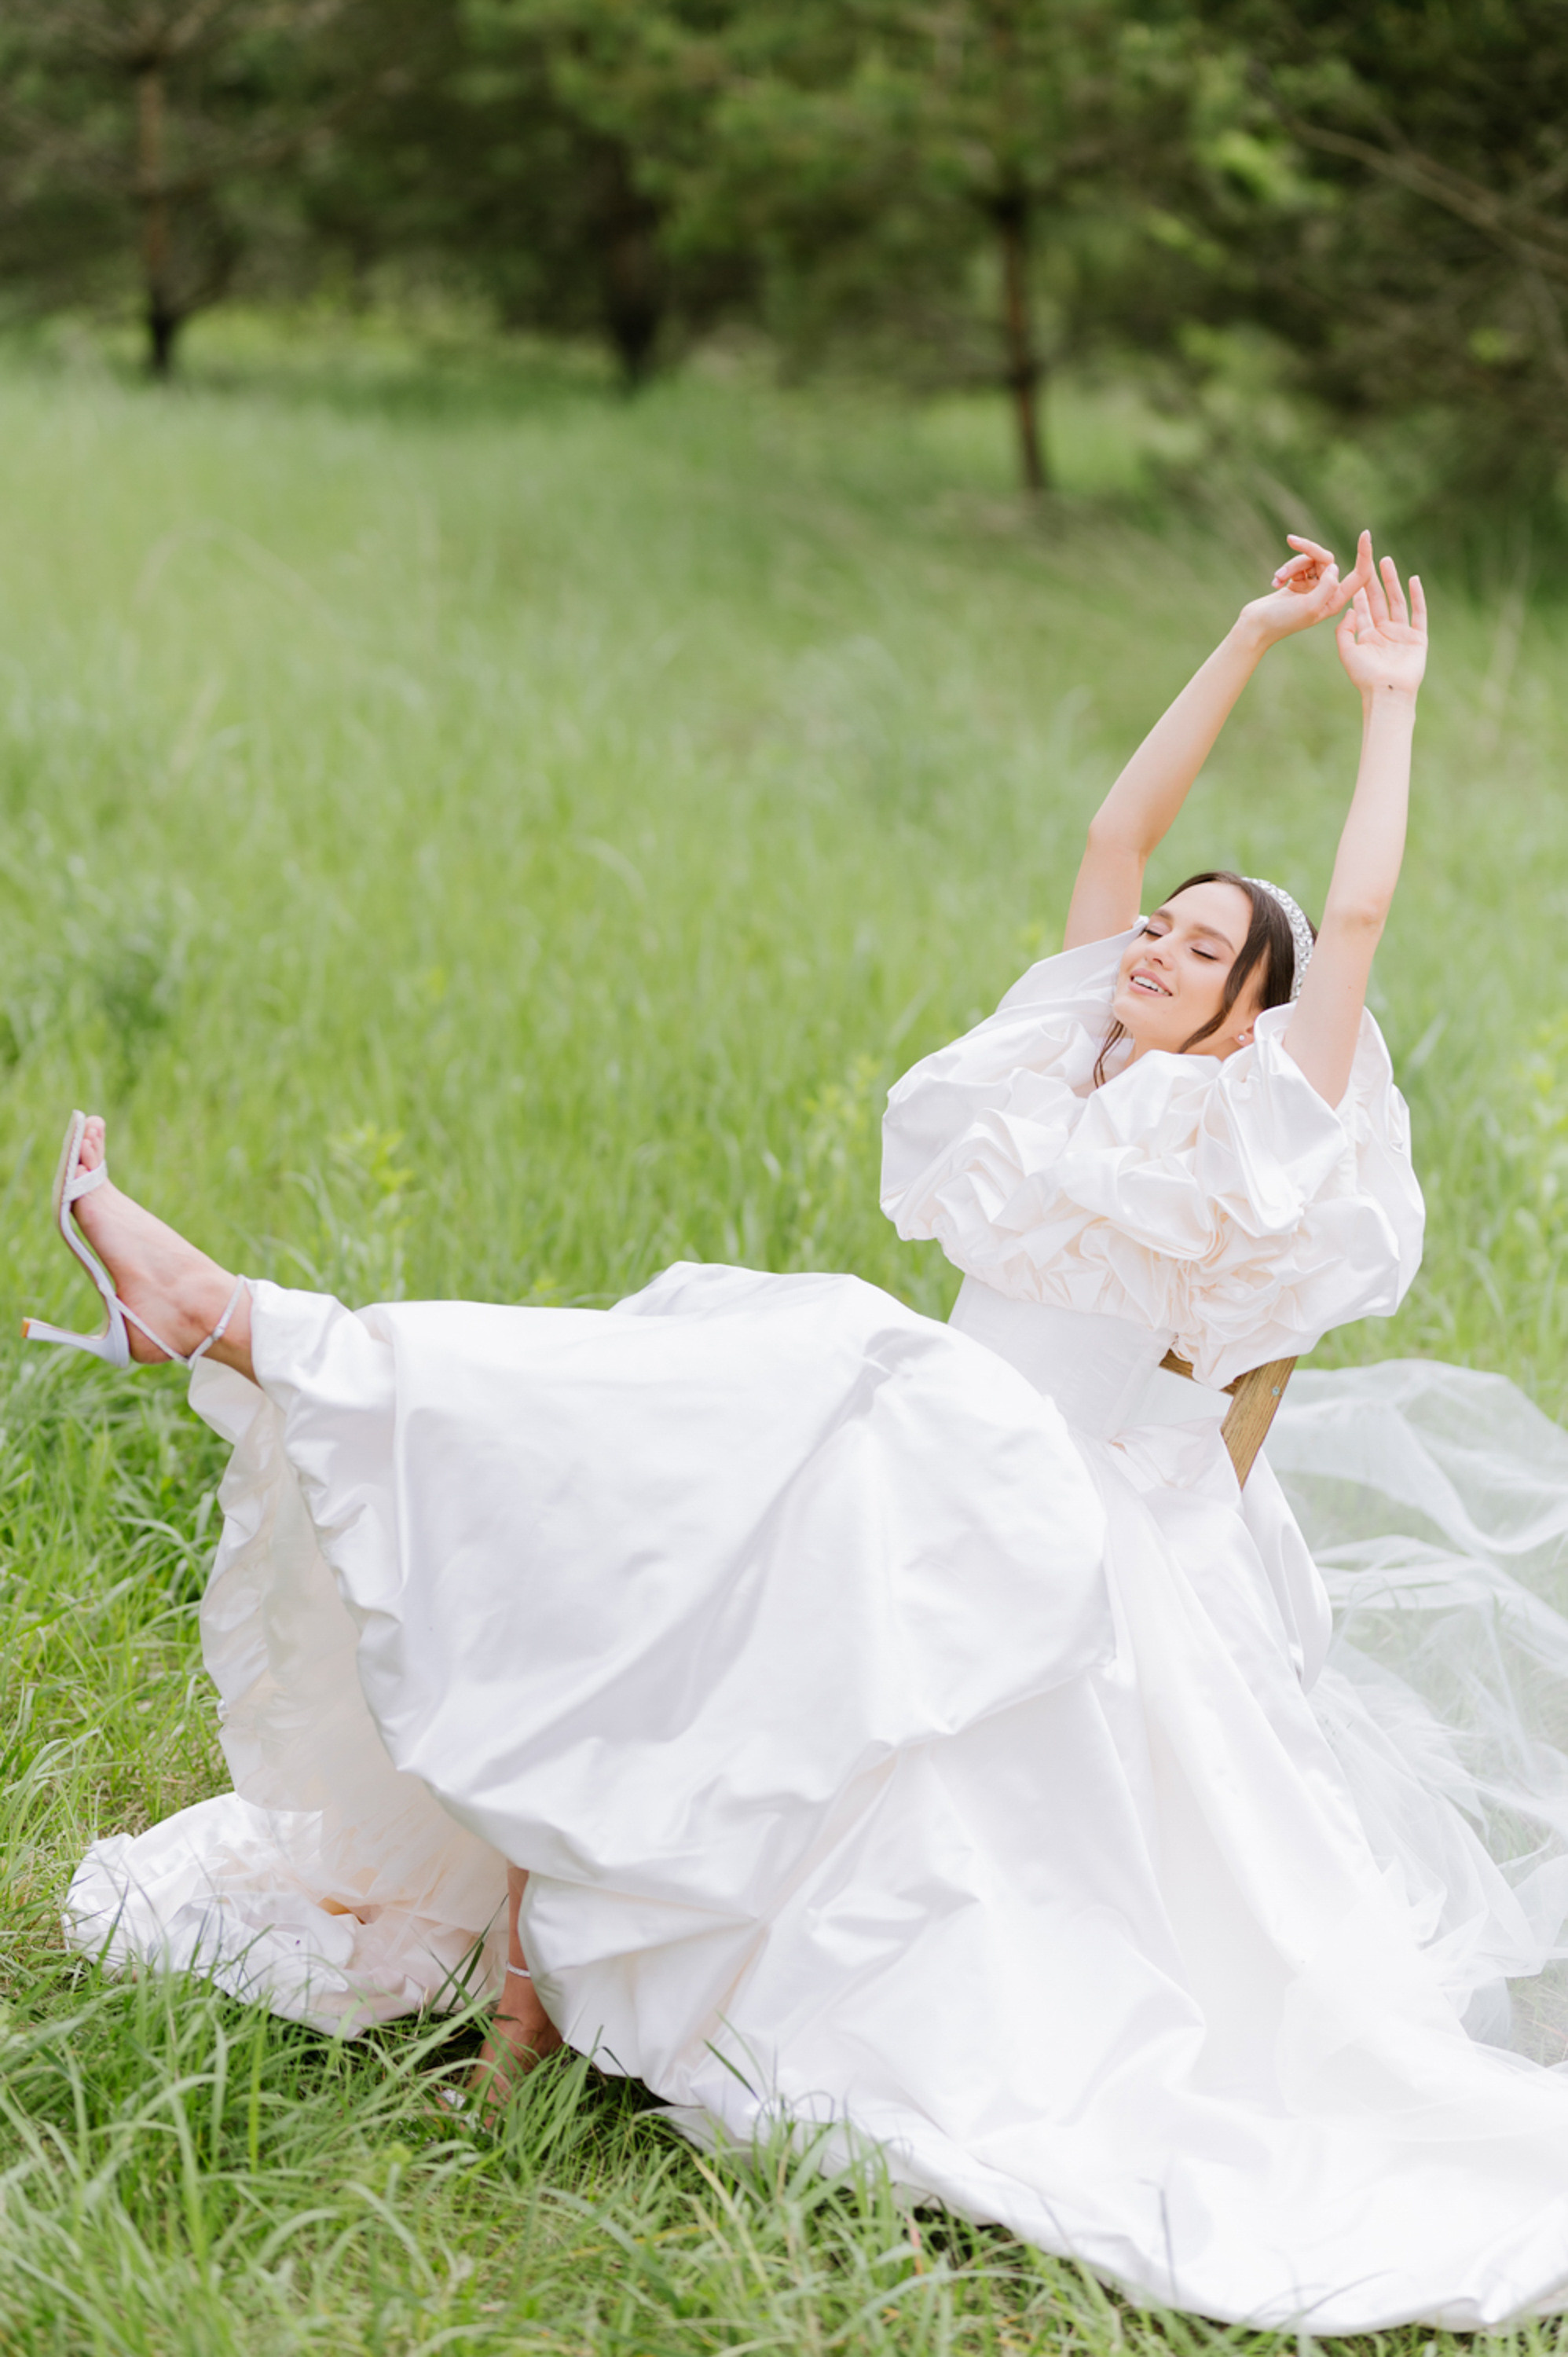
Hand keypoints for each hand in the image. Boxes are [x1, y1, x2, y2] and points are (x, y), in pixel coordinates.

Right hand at [1237, 530, 1371, 649]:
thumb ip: (1326, 587)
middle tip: (1291, 540)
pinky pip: (1298, 565)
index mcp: (1335, 601)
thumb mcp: (1309, 606)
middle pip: (1327, 560)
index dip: (1364, 554)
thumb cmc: (1282, 621)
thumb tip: (1334, 568)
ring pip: (1310, 560)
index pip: (1359, 575)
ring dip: (1292, 565)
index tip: (1365, 534)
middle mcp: (1327, 593)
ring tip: (1278, 577)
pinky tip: (1275, 583)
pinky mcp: (1299, 583)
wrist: (1256, 626)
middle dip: (1309, 550)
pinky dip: (1285, 570)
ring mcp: (1313, 588)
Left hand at [1334, 548, 1426, 701]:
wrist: (1387, 692)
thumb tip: (1349, 609)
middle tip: (1371, 559)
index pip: (1363, 608)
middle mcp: (1384, 633)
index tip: (1354, 572)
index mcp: (1367, 636)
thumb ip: (1344, 630)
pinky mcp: (1417, 637)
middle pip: (1379, 600)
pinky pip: (1418, 612)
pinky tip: (1414, 580)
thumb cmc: (1365, 677)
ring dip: (1392, 581)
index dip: (1359, 590)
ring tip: (1387, 562)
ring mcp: (1401, 634)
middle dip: (1375, 580)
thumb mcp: (1347, 652)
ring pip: (1397, 601)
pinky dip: (1417, 596)